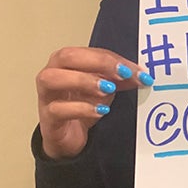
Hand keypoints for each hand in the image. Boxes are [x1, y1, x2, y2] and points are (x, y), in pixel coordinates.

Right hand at [36, 47, 152, 159]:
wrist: (67, 136)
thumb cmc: (81, 104)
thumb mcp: (105, 88)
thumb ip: (120, 78)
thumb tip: (141, 75)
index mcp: (68, 60)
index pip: (91, 52)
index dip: (114, 59)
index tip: (135, 70)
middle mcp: (52, 72)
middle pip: (68, 56)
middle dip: (98, 62)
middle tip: (122, 74)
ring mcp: (46, 95)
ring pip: (53, 78)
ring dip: (83, 80)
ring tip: (107, 89)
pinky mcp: (47, 117)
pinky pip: (58, 109)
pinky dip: (81, 108)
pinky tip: (100, 111)